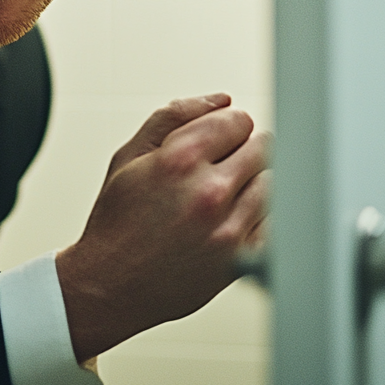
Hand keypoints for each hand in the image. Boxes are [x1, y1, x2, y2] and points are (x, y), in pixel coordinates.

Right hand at [55, 93, 270, 361]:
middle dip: (243, 151)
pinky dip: (260, 215)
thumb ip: (175, 117)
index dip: (226, 127)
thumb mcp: (129, 157)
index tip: (216, 141)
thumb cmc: (117, 221)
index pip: (238, 120)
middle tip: (219, 168)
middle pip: (263, 148)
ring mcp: (229, 227)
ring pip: (273, 182)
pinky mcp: (242, 258)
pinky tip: (233, 219)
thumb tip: (222, 99)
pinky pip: (275, 221)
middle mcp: (209, 192)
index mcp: (180, 159)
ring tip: (224, 195)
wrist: (110, 285)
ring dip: (254, 182)